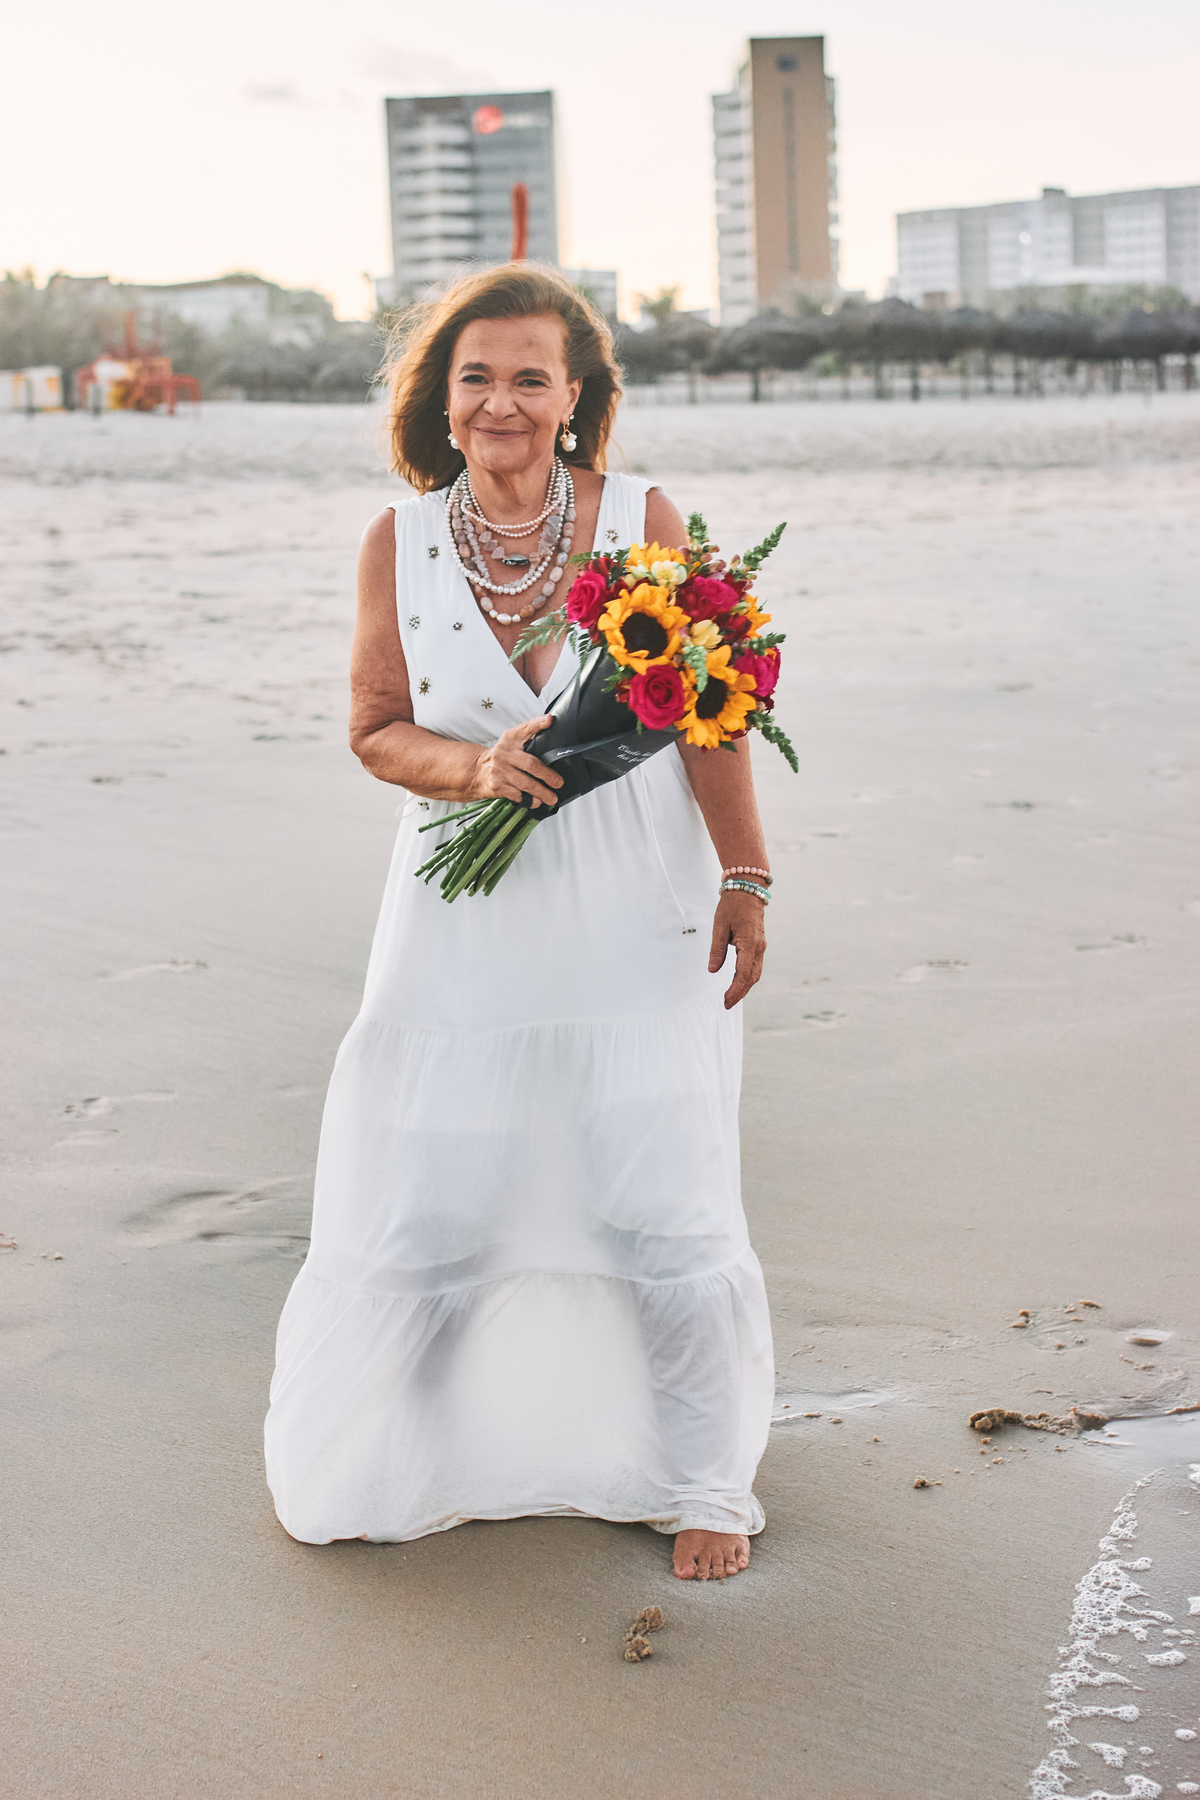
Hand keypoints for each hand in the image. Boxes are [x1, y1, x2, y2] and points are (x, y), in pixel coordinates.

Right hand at [470, 714, 563, 808]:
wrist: (478, 770)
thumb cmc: (504, 756)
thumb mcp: (513, 740)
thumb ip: (531, 735)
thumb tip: (551, 726)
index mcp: (511, 738)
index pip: (526, 728)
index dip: (538, 723)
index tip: (549, 720)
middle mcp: (504, 752)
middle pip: (530, 764)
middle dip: (547, 775)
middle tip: (559, 783)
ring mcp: (500, 770)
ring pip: (525, 783)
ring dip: (541, 792)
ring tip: (552, 798)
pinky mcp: (497, 785)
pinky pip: (517, 795)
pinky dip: (530, 800)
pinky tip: (538, 802)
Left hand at [708, 889, 766, 1008]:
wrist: (747, 889)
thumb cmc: (732, 906)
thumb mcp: (719, 926)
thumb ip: (716, 950)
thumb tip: (712, 970)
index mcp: (749, 944)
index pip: (743, 974)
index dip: (735, 990)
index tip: (725, 1001)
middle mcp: (759, 947)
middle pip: (752, 977)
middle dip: (740, 992)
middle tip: (726, 1004)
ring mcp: (761, 946)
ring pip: (755, 973)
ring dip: (744, 986)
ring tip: (731, 996)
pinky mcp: (759, 944)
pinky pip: (755, 965)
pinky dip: (747, 977)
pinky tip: (738, 982)